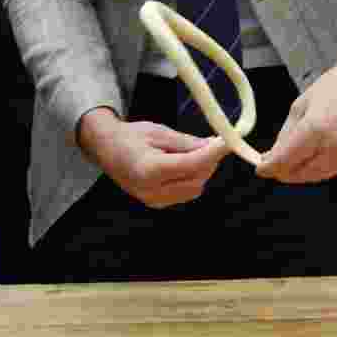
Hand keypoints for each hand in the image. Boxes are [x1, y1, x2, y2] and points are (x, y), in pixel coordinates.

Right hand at [78, 107, 227, 208]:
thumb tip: (214, 146)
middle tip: (215, 141)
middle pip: (197, 179)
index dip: (214, 152)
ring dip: (203, 170)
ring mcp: (153, 201)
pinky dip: (193, 177)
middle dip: (210, 160)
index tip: (228, 141)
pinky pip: (186, 192)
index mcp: (149, 170)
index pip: (192, 164)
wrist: (107, 150)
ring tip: (195, 150)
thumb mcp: (161, 132)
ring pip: (195, 188)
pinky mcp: (157, 203)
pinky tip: (186, 163)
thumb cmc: (132, 136)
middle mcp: (151, 191)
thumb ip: (188, 143)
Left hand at [256, 43, 336, 183]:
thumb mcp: (302, 103)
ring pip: (314, 176)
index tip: (261, 168)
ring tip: (290, 162)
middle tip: (273, 164)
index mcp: (316, 128)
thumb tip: (275, 154)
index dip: (269, 168)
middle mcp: (333, 145)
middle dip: (282, 171)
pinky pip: (330, 170)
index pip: (284, 160)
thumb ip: (287, 134)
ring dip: (299, 172)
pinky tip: (309, 159)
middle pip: (298, 173)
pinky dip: (316, 169)